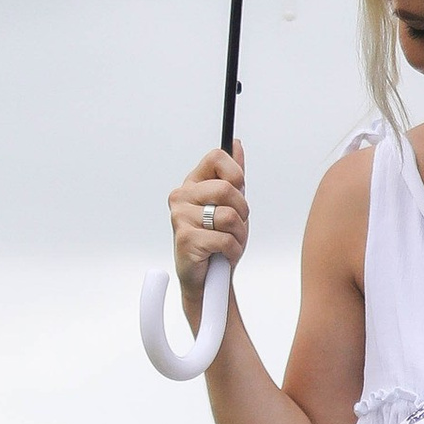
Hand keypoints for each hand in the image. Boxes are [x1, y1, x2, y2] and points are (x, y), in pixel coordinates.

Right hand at [167, 144, 247, 319]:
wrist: (207, 279)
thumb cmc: (218, 241)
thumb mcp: (231, 204)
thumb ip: (233, 176)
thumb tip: (236, 144)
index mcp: (193, 184)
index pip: (216, 157)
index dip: (235, 172)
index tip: (239, 188)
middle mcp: (181, 197)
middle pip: (226, 188)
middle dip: (242, 211)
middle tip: (236, 226)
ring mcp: (180, 218)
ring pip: (229, 216)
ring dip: (239, 234)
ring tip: (230, 242)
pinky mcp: (185, 239)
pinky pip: (225, 239)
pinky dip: (233, 250)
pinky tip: (223, 255)